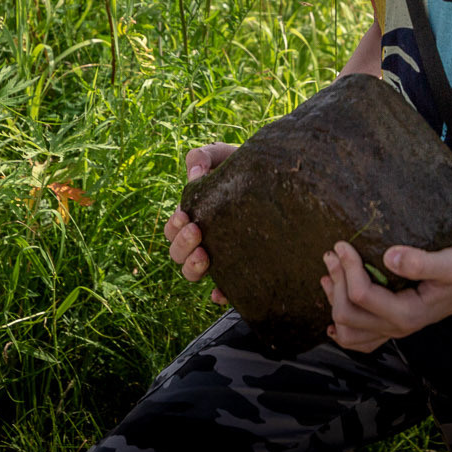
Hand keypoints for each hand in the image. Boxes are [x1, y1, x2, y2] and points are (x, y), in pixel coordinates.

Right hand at [164, 143, 236, 304]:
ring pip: (192, 273)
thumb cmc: (246, 168)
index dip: (174, 226)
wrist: (277, 179)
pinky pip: (226, 290)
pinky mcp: (241, 270)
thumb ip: (204, 156)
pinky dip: (219, 294)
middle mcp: (204, 240)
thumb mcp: (225, 156)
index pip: (173, 230)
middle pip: (177, 253)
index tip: (185, 216)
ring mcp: (222, 256)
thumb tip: (194, 174)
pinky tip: (221, 293)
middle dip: (182, 245)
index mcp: (195, 217)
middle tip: (197, 231)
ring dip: (192, 268)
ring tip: (205, 256)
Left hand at [318, 238, 451, 352]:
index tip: (343, 243)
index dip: (347, 268)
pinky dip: (344, 326)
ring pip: (350, 331)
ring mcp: (398, 327)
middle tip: (333, 253)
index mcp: (410, 313)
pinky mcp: (397, 321)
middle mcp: (401, 326)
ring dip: (334, 302)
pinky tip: (335, 313)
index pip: (362, 296)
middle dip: (336, 283)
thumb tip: (390, 256)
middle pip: (348, 316)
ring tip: (330, 274)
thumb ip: (422, 262)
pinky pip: (362, 336)